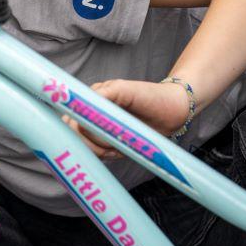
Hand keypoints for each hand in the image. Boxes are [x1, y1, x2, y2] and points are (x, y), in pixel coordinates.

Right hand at [63, 78, 190, 159]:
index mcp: (92, 98)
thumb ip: (104, 94)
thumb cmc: (152, 96)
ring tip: (118, 147)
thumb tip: (82, 107)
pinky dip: (106, 155)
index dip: (73, 127)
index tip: (87, 133)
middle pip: (75, 133)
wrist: (175, 110)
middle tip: (110, 144)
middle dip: (90, 142)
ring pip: (85, 146)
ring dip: (99, 150)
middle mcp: (92, 113)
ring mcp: (100, 128)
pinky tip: (119, 151)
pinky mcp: (109, 141)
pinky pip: (97, 153)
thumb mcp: (126, 90)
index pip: (70, 115)